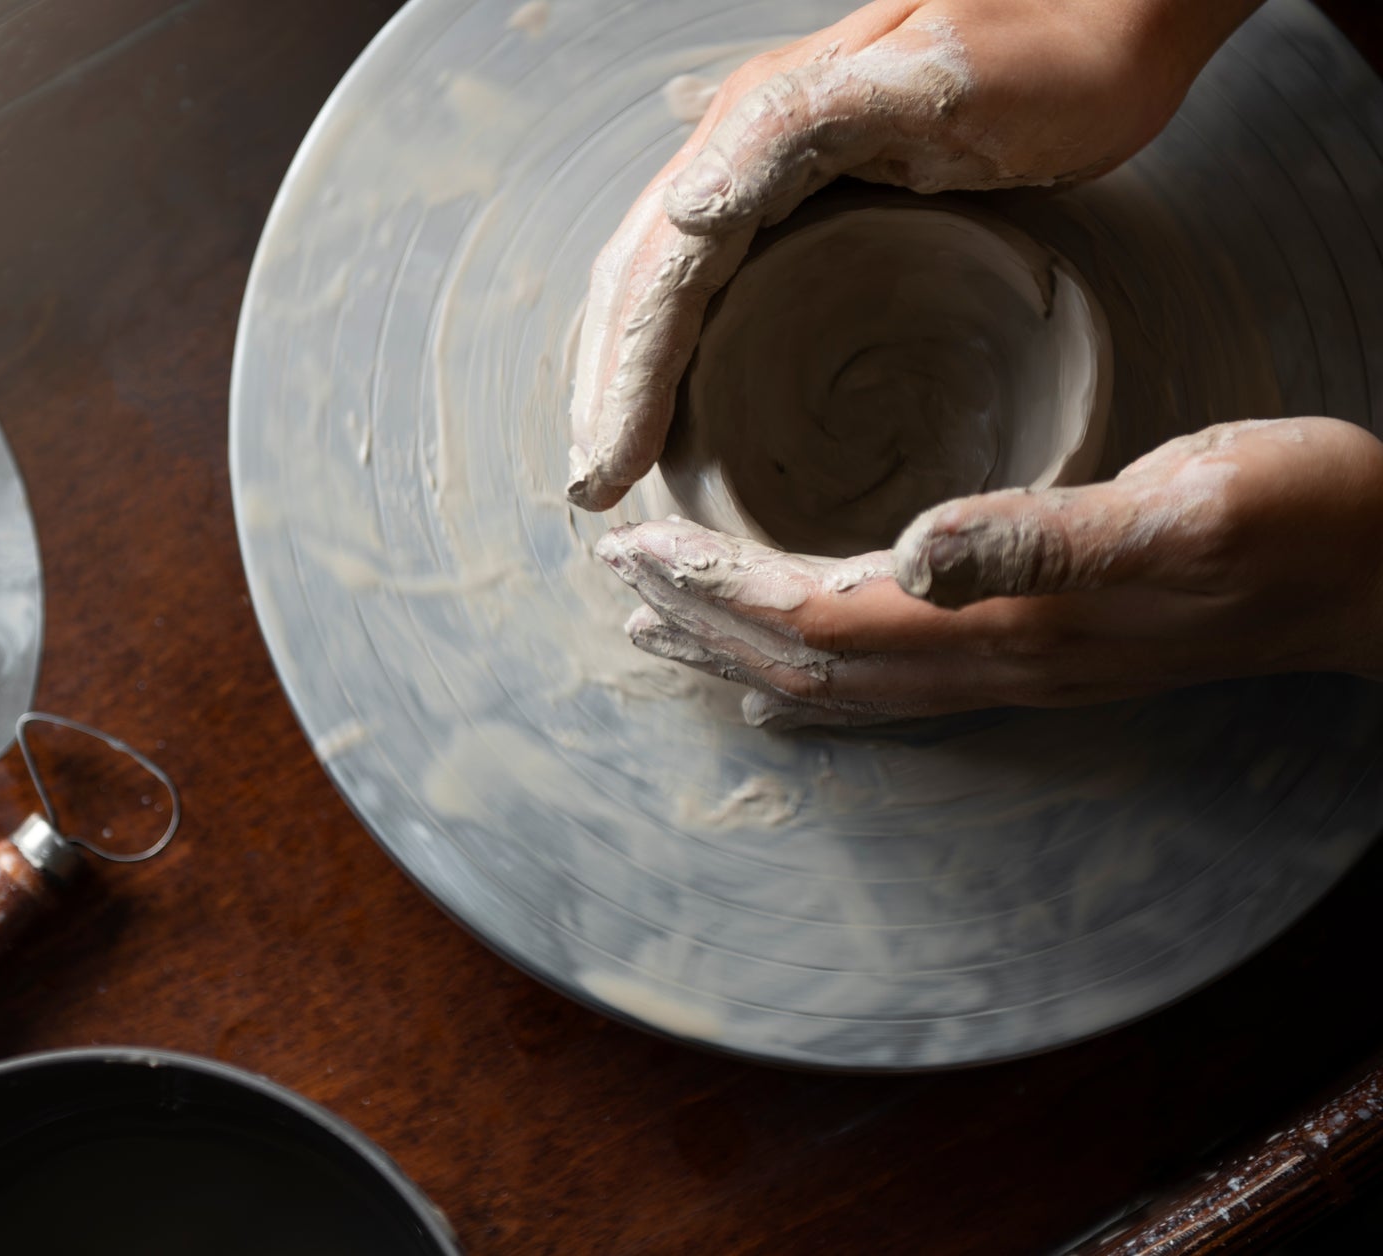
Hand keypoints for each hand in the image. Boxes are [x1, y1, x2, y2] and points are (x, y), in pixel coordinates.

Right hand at [566, 0, 1261, 510]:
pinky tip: (683, 393)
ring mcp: (770, 164)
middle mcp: (744, 143)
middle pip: (640, 281)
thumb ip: (797, 127)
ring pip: (663, 281)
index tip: (611, 468)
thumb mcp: (930, 84)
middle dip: (608, 387)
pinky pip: (712, 276)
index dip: (626, 377)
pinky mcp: (809, 186)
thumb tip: (686, 212)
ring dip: (629, 372)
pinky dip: (679, 345)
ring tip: (617, 456)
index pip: (660, 274)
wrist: (1118, 11)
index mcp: (759, 127)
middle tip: (596, 485)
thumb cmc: (1051, 55)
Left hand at [598, 419, 1382, 725]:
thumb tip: (911, 549)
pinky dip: (815, 675)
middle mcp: (995, 661)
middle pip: (807, 664)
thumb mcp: (1188, 505)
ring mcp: (1018, 670)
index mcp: (1010, 620)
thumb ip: (1049, 535)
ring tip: (665, 624)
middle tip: (620, 583)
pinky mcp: (1043, 653)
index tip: (639, 549)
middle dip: (705, 624)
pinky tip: (783, 671)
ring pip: (842, 682)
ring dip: (744, 652)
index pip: (818, 620)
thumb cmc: (1301, 519)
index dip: (719, 590)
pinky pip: (893, 685)